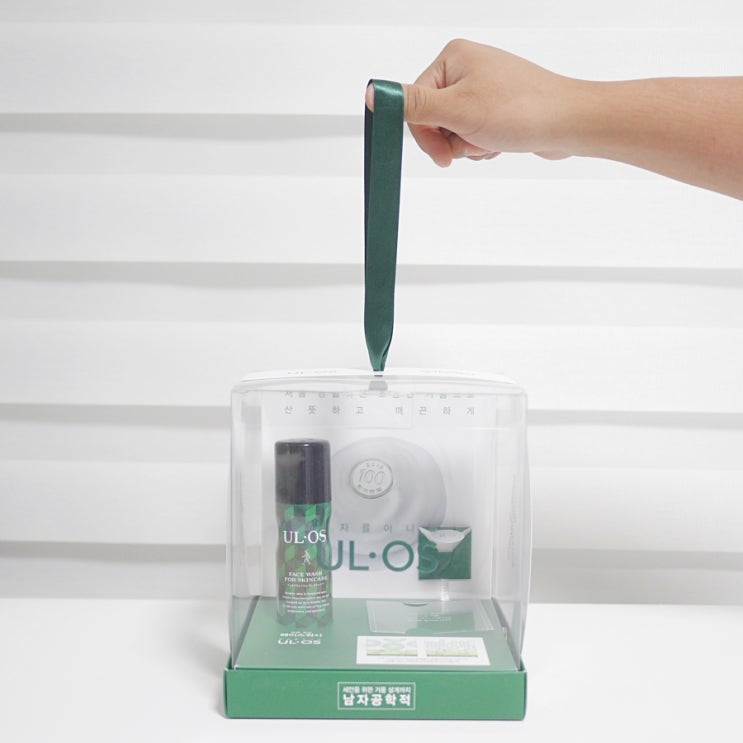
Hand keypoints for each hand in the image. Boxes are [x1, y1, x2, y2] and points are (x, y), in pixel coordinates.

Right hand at [366, 39, 573, 166]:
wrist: (569, 123)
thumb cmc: (522, 110)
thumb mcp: (457, 110)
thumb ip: (413, 104)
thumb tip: (374, 93)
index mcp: (452, 57)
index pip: (415, 102)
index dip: (426, 134)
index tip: (442, 153)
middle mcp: (466, 67)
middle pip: (433, 118)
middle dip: (450, 141)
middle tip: (471, 145)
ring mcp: (483, 87)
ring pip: (452, 130)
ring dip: (467, 145)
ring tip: (491, 140)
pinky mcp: (496, 106)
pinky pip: (471, 133)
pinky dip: (481, 144)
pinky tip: (499, 142)